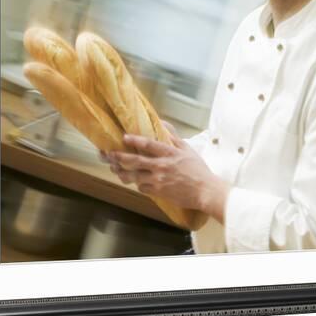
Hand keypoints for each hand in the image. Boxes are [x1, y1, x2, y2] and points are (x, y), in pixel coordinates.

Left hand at [100, 122, 230, 222]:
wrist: (205, 192)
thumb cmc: (198, 170)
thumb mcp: (187, 149)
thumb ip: (173, 136)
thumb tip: (162, 123)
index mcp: (169, 154)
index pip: (149, 144)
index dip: (134, 140)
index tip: (124, 137)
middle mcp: (161, 166)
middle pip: (135, 161)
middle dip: (119, 157)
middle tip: (109, 154)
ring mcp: (159, 180)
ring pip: (134, 176)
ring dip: (122, 172)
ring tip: (115, 169)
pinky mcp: (158, 192)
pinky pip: (142, 188)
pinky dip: (137, 184)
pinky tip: (135, 182)